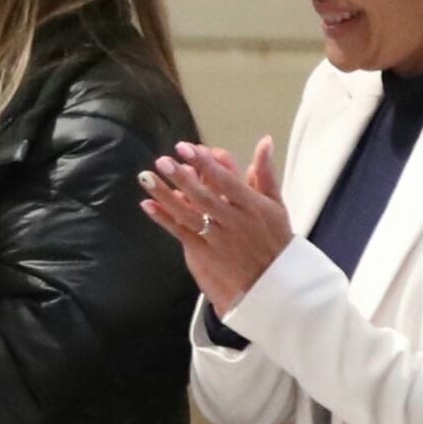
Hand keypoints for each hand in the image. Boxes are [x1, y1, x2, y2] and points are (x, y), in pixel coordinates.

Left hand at [137, 137, 287, 310]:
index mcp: (251, 205)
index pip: (225, 180)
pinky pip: (182, 234)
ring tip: (147, 177)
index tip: (186, 148)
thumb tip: (265, 141)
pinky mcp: (205, 254)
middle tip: (163, 160)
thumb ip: (266, 173)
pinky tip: (148, 205)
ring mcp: (218, 239)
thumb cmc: (275, 238)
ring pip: (188, 214)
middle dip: (182, 177)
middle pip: (203, 196)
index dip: (204, 163)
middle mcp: (233, 221)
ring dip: (166, 195)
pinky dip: (164, 219)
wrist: (273, 281)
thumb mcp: (276, 204)